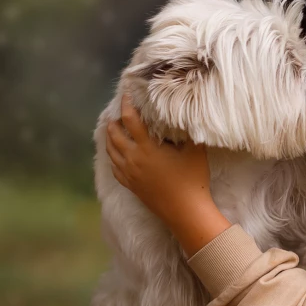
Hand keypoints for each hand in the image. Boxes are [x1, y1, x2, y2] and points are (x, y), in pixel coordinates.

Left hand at [106, 94, 209, 228]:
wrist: (185, 211)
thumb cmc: (192, 179)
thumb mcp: (195, 150)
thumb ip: (189, 131)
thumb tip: (187, 115)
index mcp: (147, 147)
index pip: (130, 120)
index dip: (126, 105)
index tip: (126, 94)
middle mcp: (134, 158)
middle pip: (115, 135)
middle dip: (114, 121)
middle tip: (117, 113)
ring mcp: (130, 173)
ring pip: (111, 152)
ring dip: (110, 138)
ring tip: (112, 130)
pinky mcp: (130, 185)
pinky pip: (115, 168)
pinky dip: (113, 158)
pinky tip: (117, 155)